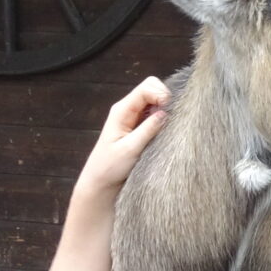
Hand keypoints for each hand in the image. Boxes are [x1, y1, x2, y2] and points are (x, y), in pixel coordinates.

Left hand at [76, 77, 169, 193]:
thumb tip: (165, 112)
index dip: (161, 94)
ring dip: (165, 109)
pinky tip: (163, 131)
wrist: (101, 182)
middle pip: (152, 88)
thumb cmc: (110, 167)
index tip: (169, 111)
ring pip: (155, 100)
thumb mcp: (130, 149)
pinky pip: (155, 114)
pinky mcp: (139, 126)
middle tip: (170, 118)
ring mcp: (134, 117)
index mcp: (122, 110)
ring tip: (167, 126)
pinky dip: (163, 118)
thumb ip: (148, 129)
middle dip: (165, 98)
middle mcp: (128, 109)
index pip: (146, 88)